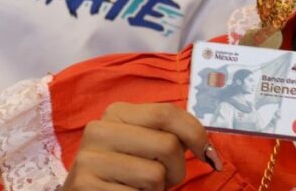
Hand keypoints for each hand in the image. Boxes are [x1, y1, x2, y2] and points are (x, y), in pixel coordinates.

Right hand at [64, 103, 217, 190]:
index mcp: (116, 112)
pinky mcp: (84, 185)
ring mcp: (89, 158)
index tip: (210, 156)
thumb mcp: (143, 145)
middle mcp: (99, 129)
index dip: (196, 134)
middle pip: (167, 145)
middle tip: (166, 182)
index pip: (167, 113)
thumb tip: (210, 152)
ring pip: (155, 175)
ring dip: (158, 190)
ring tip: (142, 189)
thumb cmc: (124, 172)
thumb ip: (168, 135)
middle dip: (177, 170)